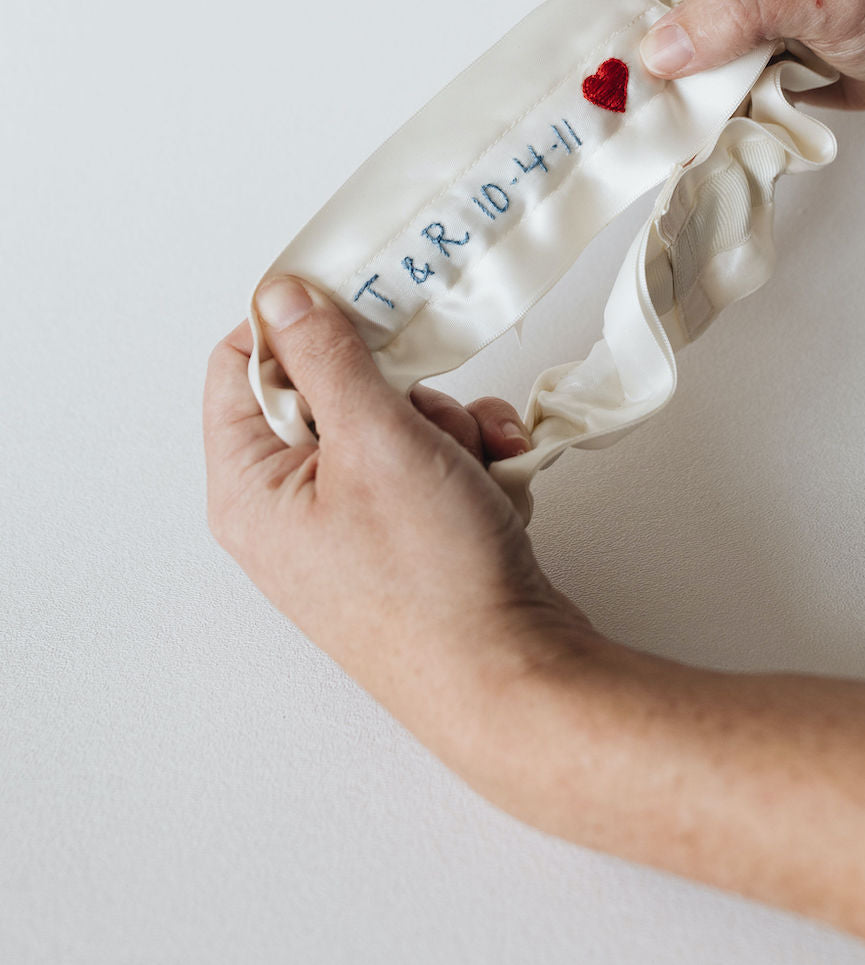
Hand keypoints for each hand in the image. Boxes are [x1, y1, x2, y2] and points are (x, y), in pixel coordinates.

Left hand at [202, 275, 593, 768]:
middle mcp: (288, 509)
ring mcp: (350, 527)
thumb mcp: (376, 441)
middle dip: (400, 389)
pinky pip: (427, 465)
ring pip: (391, 422)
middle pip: (330, 389)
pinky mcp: (404, 539)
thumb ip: (328, 357)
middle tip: (432, 412)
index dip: (298, 323)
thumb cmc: (433, 578)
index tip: (357, 300)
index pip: (242, 365)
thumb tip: (282, 296)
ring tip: (480, 462)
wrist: (513, 677)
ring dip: (448, 425)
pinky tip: (498, 484)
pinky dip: (468, 461)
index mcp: (250, 486)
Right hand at [566, 0, 864, 109]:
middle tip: (657, 103)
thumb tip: (661, 48)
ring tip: (699, 117)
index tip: (631, 57)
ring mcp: (713, 13)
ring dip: (666, 97)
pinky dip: (694, 116)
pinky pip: (685, 92)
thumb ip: (740, 11)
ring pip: (648, 62)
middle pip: (616, 16)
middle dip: (629, 63)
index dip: (602, 7)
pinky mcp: (730, 57)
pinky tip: (721, 124)